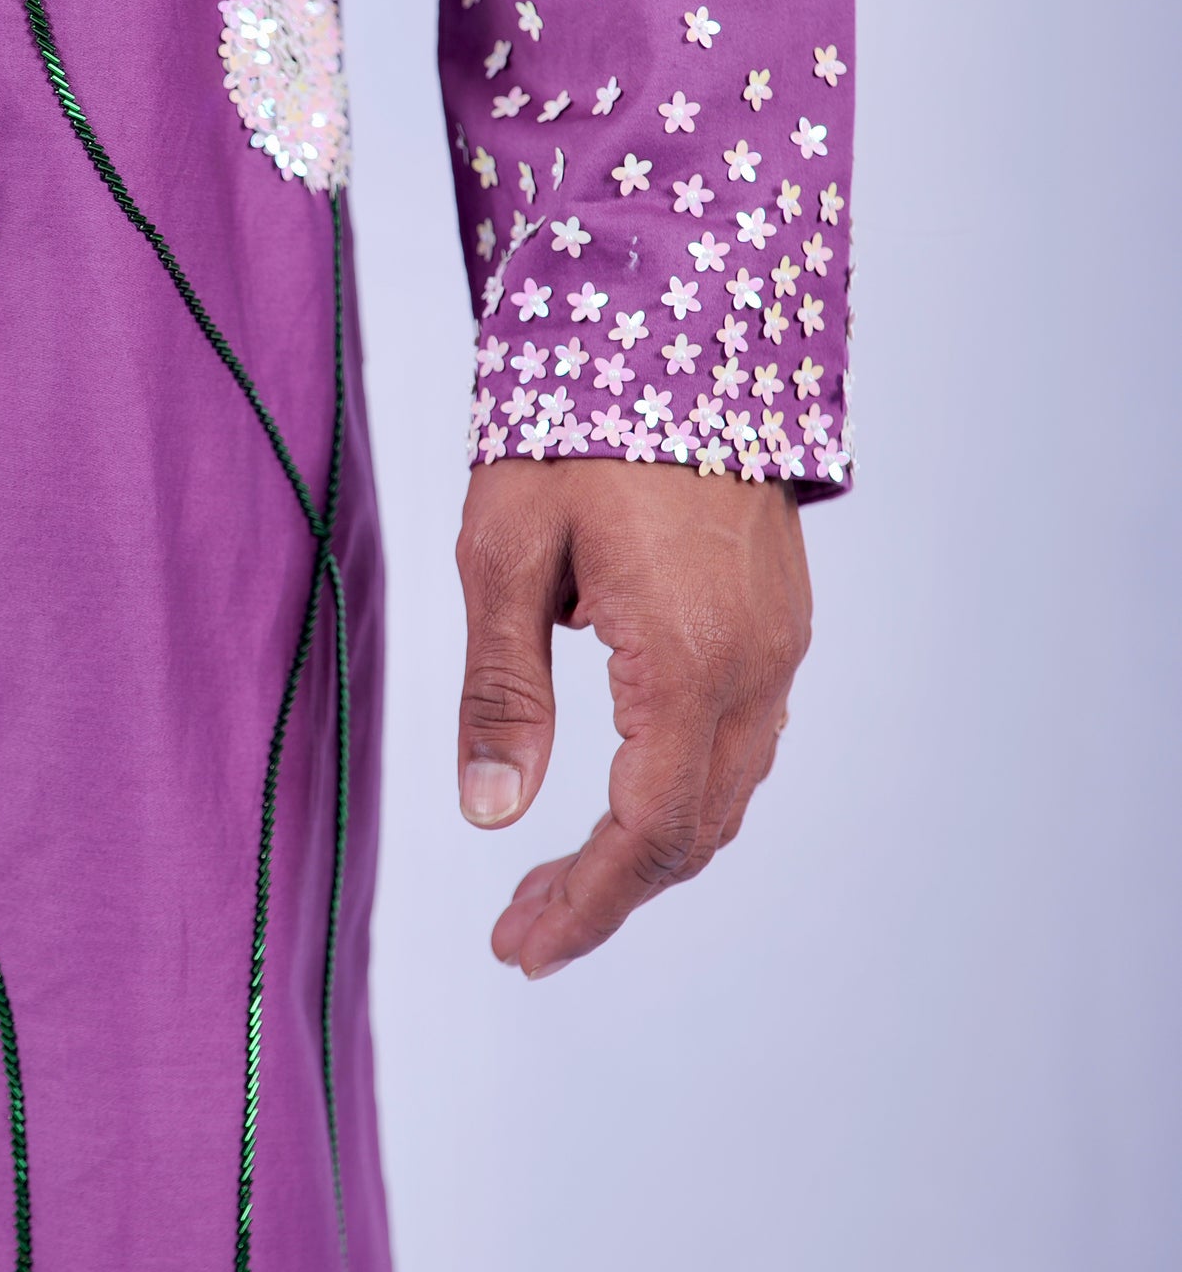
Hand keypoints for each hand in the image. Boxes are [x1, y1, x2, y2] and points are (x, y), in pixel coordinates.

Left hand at [455, 458, 811, 977]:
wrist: (677, 322)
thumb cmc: (574, 422)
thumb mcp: (504, 552)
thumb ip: (501, 690)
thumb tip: (492, 815)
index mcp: (687, 662)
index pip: (645, 833)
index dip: (585, 905)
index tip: (520, 949)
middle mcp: (755, 666)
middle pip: (693, 831)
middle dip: (607, 893)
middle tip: (520, 929)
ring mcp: (779, 641)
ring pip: (725, 791)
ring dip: (644, 848)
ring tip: (551, 878)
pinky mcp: (779, 616)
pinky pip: (742, 739)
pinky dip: (680, 791)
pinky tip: (616, 791)